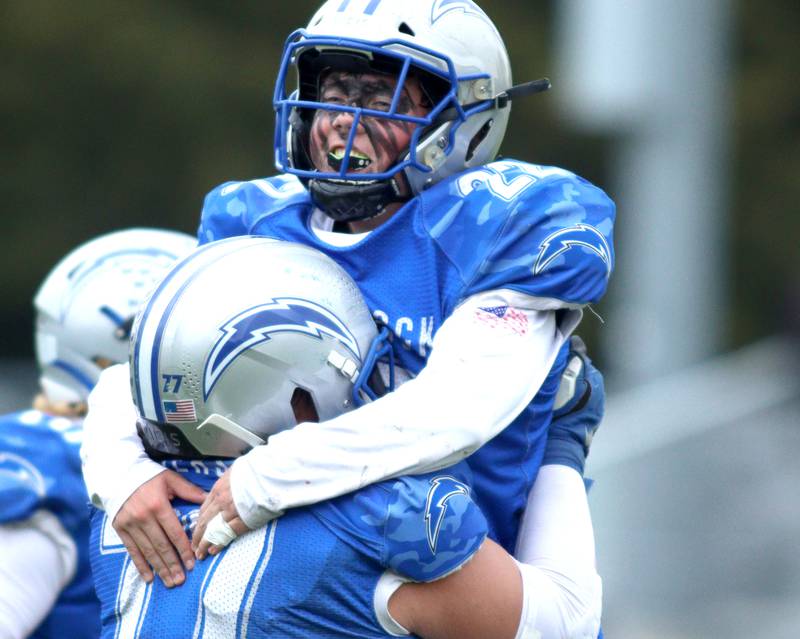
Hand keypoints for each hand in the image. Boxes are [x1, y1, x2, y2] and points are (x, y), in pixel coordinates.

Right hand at [112, 470, 205, 586]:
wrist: (118, 474)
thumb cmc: (149, 476)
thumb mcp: (171, 479)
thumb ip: (189, 491)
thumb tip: (209, 498)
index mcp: (158, 505)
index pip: (174, 533)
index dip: (184, 549)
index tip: (192, 563)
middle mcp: (143, 517)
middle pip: (161, 546)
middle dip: (173, 564)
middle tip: (182, 580)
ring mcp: (130, 525)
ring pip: (148, 551)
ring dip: (160, 569)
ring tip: (170, 582)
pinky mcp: (120, 530)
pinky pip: (132, 551)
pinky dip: (140, 566)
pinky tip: (149, 578)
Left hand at [192, 468, 250, 559]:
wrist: (270, 473)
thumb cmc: (257, 470)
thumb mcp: (237, 470)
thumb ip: (230, 481)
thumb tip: (230, 484)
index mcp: (219, 488)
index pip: (204, 509)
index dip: (199, 522)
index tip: (197, 531)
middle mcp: (221, 501)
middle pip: (204, 522)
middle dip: (197, 536)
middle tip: (193, 547)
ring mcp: (231, 511)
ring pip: (212, 530)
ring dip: (204, 544)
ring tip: (200, 554)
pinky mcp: (243, 520)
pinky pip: (227, 534)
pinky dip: (218, 543)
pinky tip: (213, 551)